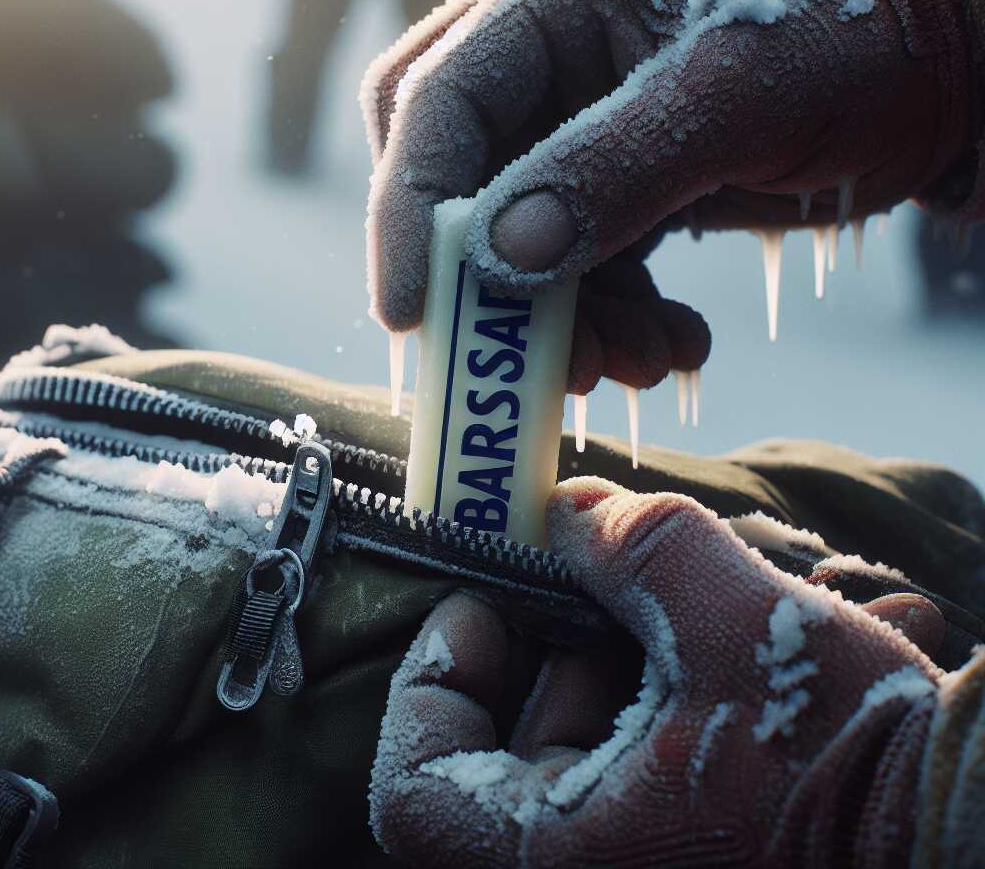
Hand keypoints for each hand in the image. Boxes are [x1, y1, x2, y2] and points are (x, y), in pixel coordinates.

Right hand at [363, 0, 973, 391]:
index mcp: (551, 3)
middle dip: (487, 284)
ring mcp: (576, 135)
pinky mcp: (613, 190)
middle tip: (533, 361)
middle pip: (457, 186)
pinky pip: (580, 270)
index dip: (408, 214)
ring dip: (565, 322)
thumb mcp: (730, 97)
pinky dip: (615, 322)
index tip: (412, 314)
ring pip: (519, 247)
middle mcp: (546, 68)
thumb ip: (611, 169)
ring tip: (638, 365)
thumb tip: (499, 258)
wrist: (928, 69)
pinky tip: (673, 348)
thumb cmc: (843, 39)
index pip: (431, 106)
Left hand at [370, 478, 943, 866]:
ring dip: (596, 673)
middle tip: (586, 587)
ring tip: (661, 617)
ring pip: (563, 769)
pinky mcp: (683, 859)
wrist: (968, 833)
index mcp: (569, 867)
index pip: (413, 798)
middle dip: (537, 655)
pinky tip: (694, 656)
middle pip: (494, 765)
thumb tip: (561, 509)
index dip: (431, 684)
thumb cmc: (859, 759)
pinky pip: (620, 782)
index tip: (482, 602)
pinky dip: (637, 707)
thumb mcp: (738, 619)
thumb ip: (633, 546)